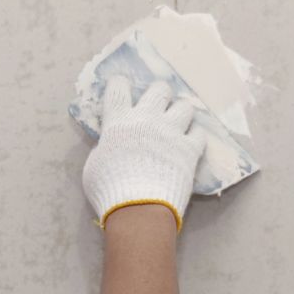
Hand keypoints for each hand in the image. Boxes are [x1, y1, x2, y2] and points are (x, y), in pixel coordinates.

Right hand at [80, 76, 207, 232]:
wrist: (138, 209)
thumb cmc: (109, 190)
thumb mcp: (94, 167)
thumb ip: (104, 149)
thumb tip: (109, 147)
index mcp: (118, 122)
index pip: (118, 90)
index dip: (119, 85)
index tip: (121, 86)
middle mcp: (147, 120)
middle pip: (159, 90)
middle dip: (159, 94)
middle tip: (158, 104)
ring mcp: (171, 133)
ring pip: (184, 106)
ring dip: (180, 112)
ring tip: (178, 122)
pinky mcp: (190, 149)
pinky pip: (199, 133)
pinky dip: (195, 137)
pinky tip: (191, 143)